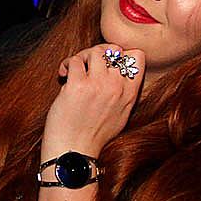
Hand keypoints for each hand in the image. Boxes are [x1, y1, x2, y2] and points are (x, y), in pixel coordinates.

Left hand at [42, 44, 145, 160]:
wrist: (74, 151)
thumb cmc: (93, 136)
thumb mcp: (120, 115)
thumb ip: (124, 92)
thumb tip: (117, 70)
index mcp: (129, 94)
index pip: (137, 56)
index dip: (121, 54)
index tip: (108, 64)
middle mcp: (116, 87)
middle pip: (113, 49)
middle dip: (97, 53)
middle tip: (86, 65)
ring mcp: (98, 85)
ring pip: (94, 51)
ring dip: (81, 57)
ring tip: (73, 69)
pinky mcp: (78, 86)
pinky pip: (75, 60)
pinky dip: (67, 65)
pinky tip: (63, 75)